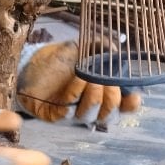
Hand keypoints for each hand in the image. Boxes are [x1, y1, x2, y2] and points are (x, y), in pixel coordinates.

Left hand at [16, 41, 143, 124]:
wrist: (31, 63)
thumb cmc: (61, 58)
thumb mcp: (83, 48)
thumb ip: (102, 47)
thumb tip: (115, 50)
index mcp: (103, 95)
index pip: (123, 108)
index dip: (131, 105)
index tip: (133, 95)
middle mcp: (90, 108)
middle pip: (110, 114)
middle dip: (110, 97)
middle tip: (104, 80)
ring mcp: (73, 114)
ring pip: (90, 116)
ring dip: (93, 97)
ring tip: (87, 77)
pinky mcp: (55, 116)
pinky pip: (68, 113)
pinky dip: (75, 95)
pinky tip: (77, 81)